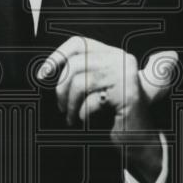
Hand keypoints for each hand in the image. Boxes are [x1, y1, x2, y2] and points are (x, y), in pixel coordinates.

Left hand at [38, 37, 178, 182]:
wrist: (138, 138)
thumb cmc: (113, 115)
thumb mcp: (95, 88)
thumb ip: (80, 73)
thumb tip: (47, 70)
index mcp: (113, 54)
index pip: (79, 43)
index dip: (57, 56)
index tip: (43, 74)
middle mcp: (121, 60)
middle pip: (76, 64)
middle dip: (62, 88)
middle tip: (61, 106)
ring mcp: (126, 76)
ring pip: (80, 82)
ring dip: (70, 104)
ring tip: (70, 116)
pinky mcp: (127, 94)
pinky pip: (92, 100)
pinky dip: (82, 113)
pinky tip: (84, 120)